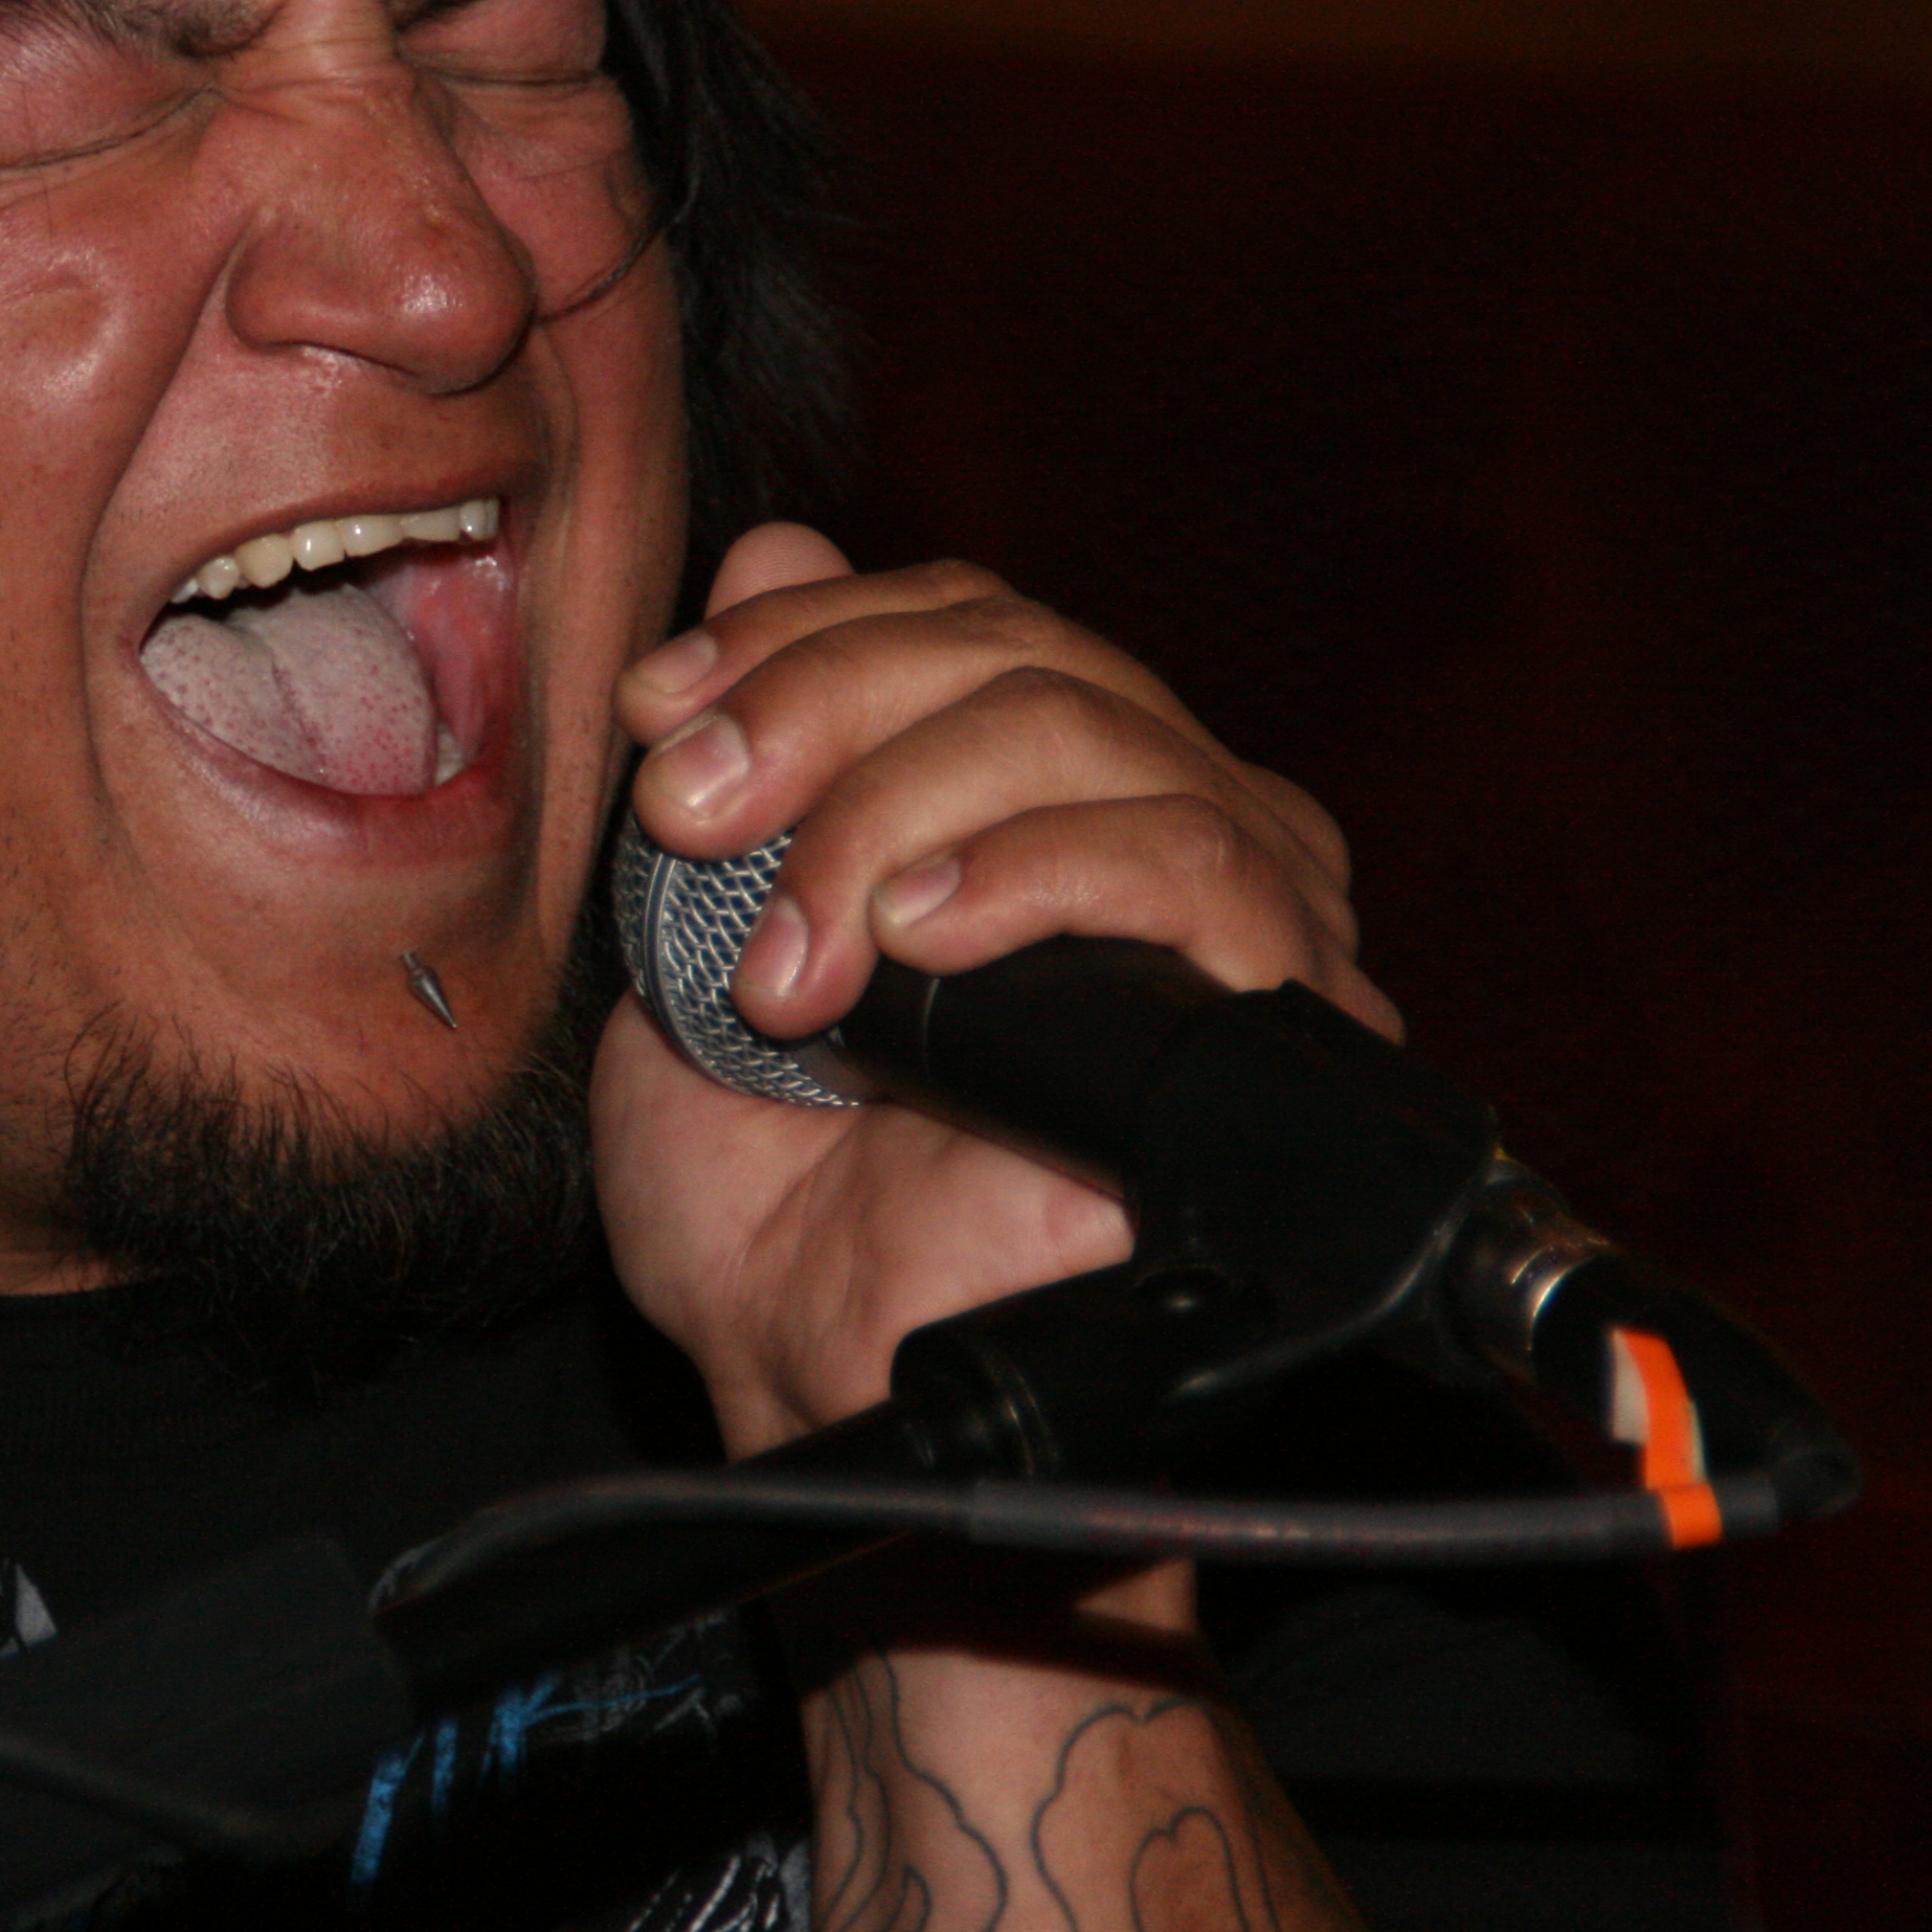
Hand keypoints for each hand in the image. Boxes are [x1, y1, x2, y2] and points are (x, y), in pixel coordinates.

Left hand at [587, 523, 1397, 1457]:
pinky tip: (916, 934)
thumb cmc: (769, 1200)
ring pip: (1088, 724)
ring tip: (790, 955)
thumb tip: (775, 546)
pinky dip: (1029, 868)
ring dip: (894, 805)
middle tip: (690, 816)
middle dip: (820, 703)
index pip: (954, 614)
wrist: (822, 1386)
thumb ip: (745, 744)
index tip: (656, 717)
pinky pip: (1186, 859)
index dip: (797, 634)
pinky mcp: (1275, 1007)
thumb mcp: (696, 929)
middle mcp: (1155, 820)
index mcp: (1035, 791)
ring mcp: (1232, 905)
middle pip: (1017, 644)